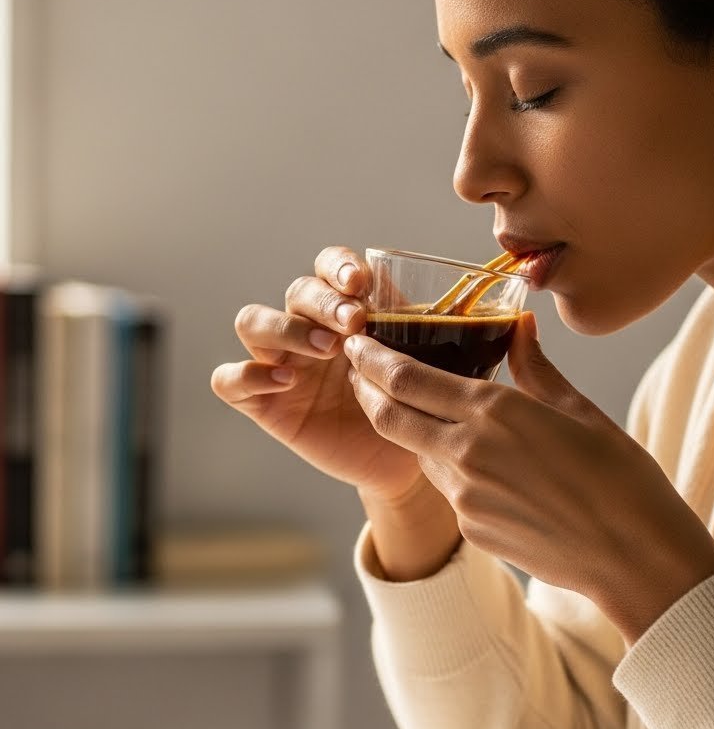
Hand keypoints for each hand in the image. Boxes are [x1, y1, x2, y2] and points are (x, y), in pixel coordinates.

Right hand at [210, 246, 424, 500]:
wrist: (404, 462)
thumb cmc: (413, 404)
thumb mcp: (426, 361)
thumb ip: (432, 328)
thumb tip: (470, 303)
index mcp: (345, 308)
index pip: (328, 265)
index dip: (338, 266)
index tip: (362, 283)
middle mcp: (307, 328)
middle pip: (295, 291)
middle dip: (323, 301)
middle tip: (354, 323)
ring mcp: (279, 361)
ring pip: (251, 321)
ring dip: (286, 328)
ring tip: (325, 351)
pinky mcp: (262, 402)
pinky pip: (229, 380)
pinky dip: (248, 374)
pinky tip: (285, 381)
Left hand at [343, 311, 713, 642]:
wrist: (634, 558)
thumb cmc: (620, 477)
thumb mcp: (579, 410)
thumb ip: (534, 367)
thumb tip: (518, 325)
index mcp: (493, 413)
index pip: (407, 378)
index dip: (372, 359)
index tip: (357, 343)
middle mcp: (467, 454)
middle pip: (390, 417)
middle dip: (366, 390)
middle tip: (357, 370)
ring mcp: (464, 498)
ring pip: (420, 452)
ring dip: (413, 429)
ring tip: (422, 408)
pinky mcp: (472, 531)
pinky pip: (449, 489)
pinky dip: (451, 468)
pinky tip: (481, 463)